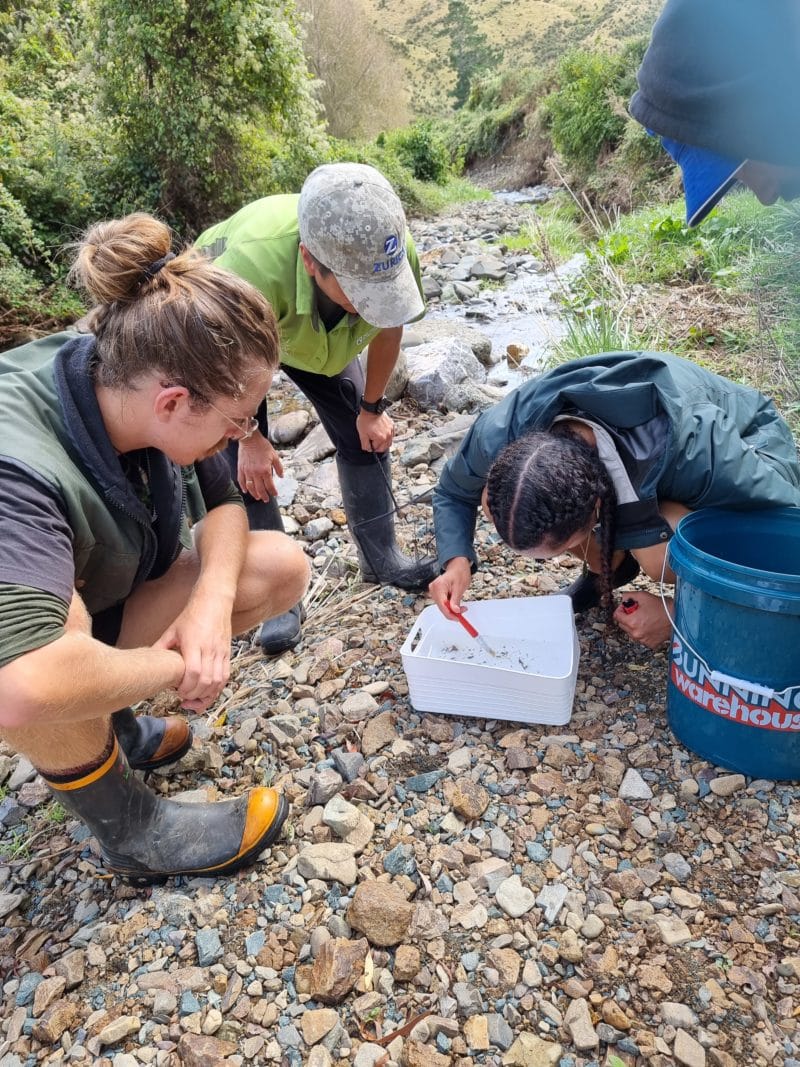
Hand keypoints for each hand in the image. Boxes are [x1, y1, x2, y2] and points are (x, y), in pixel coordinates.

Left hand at [154, 596, 233, 711]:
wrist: (214, 602)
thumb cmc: (192, 615)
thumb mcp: (172, 630)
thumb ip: (161, 647)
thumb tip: (149, 662)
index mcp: (193, 643)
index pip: (193, 672)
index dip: (186, 687)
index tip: (178, 691)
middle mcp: (209, 649)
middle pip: (205, 680)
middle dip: (194, 695)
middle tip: (184, 698)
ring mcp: (220, 652)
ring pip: (217, 681)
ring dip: (206, 695)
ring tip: (195, 699)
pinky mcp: (228, 654)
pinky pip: (225, 676)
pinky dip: (217, 688)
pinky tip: (207, 692)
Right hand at [237, 431, 283, 500]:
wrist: (250, 439)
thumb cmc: (263, 446)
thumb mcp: (275, 456)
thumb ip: (279, 467)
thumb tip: (281, 476)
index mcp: (265, 470)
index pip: (270, 485)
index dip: (273, 491)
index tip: (275, 494)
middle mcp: (256, 473)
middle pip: (260, 489)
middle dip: (264, 496)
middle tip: (266, 500)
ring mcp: (247, 471)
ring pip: (250, 487)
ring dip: (254, 494)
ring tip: (257, 497)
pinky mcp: (240, 469)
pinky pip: (241, 481)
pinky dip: (243, 487)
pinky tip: (246, 491)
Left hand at [356, 409, 393, 452]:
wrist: (371, 409)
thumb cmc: (366, 420)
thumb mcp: (362, 434)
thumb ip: (365, 444)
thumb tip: (368, 449)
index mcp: (380, 439)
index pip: (376, 449)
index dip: (371, 446)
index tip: (368, 442)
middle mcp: (387, 436)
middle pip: (384, 448)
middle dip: (377, 446)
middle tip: (372, 441)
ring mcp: (391, 431)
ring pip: (388, 443)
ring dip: (383, 443)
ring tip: (377, 438)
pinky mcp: (392, 426)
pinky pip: (391, 436)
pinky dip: (386, 437)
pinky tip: (381, 433)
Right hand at [429, 557, 472, 615]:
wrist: (457, 567)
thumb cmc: (459, 573)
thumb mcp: (460, 587)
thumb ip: (456, 600)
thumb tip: (455, 611)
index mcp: (439, 586)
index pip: (442, 605)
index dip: (450, 614)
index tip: (458, 618)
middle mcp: (433, 588)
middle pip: (441, 607)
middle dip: (452, 611)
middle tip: (462, 611)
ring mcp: (433, 591)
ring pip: (441, 606)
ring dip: (450, 609)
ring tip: (460, 605)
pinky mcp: (435, 593)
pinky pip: (441, 603)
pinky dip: (448, 605)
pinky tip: (454, 603)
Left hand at [613, 590, 673, 648]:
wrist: (677, 617)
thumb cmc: (662, 607)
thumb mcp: (643, 596)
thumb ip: (628, 596)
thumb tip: (622, 599)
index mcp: (632, 622)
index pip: (616, 616)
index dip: (621, 609)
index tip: (627, 607)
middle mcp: (636, 633)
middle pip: (622, 624)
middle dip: (627, 617)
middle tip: (638, 612)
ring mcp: (643, 640)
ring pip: (631, 632)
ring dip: (634, 625)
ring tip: (646, 618)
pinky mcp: (650, 644)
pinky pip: (640, 638)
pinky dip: (643, 632)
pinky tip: (650, 626)